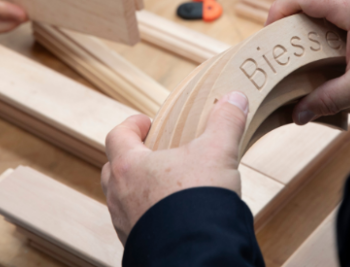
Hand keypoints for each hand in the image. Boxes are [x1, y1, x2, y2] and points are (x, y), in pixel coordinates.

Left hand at [101, 91, 248, 243]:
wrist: (196, 253)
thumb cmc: (198, 200)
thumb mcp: (218, 152)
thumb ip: (226, 122)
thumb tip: (235, 97)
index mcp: (130, 166)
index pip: (117, 136)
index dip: (131, 126)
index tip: (147, 122)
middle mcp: (119, 195)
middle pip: (113, 168)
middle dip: (131, 157)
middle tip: (155, 153)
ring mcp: (125, 223)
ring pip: (122, 199)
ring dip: (138, 188)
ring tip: (166, 185)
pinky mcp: (137, 244)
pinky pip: (135, 223)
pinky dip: (148, 214)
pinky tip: (173, 215)